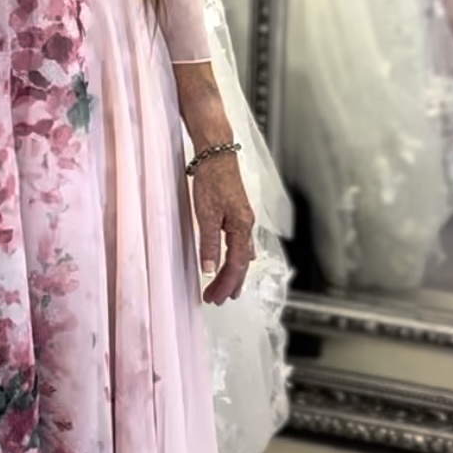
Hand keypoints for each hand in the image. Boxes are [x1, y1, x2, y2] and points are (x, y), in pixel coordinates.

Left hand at [188, 152, 255, 305]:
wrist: (216, 154)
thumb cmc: (213, 179)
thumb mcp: (206, 214)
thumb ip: (208, 243)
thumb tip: (209, 268)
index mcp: (242, 228)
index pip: (235, 265)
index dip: (225, 284)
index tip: (214, 297)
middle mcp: (246, 226)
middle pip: (241, 263)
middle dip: (230, 283)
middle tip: (218, 299)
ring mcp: (243, 219)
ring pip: (242, 254)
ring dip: (233, 272)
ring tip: (227, 288)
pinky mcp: (236, 213)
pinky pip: (240, 243)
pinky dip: (235, 257)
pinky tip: (232, 260)